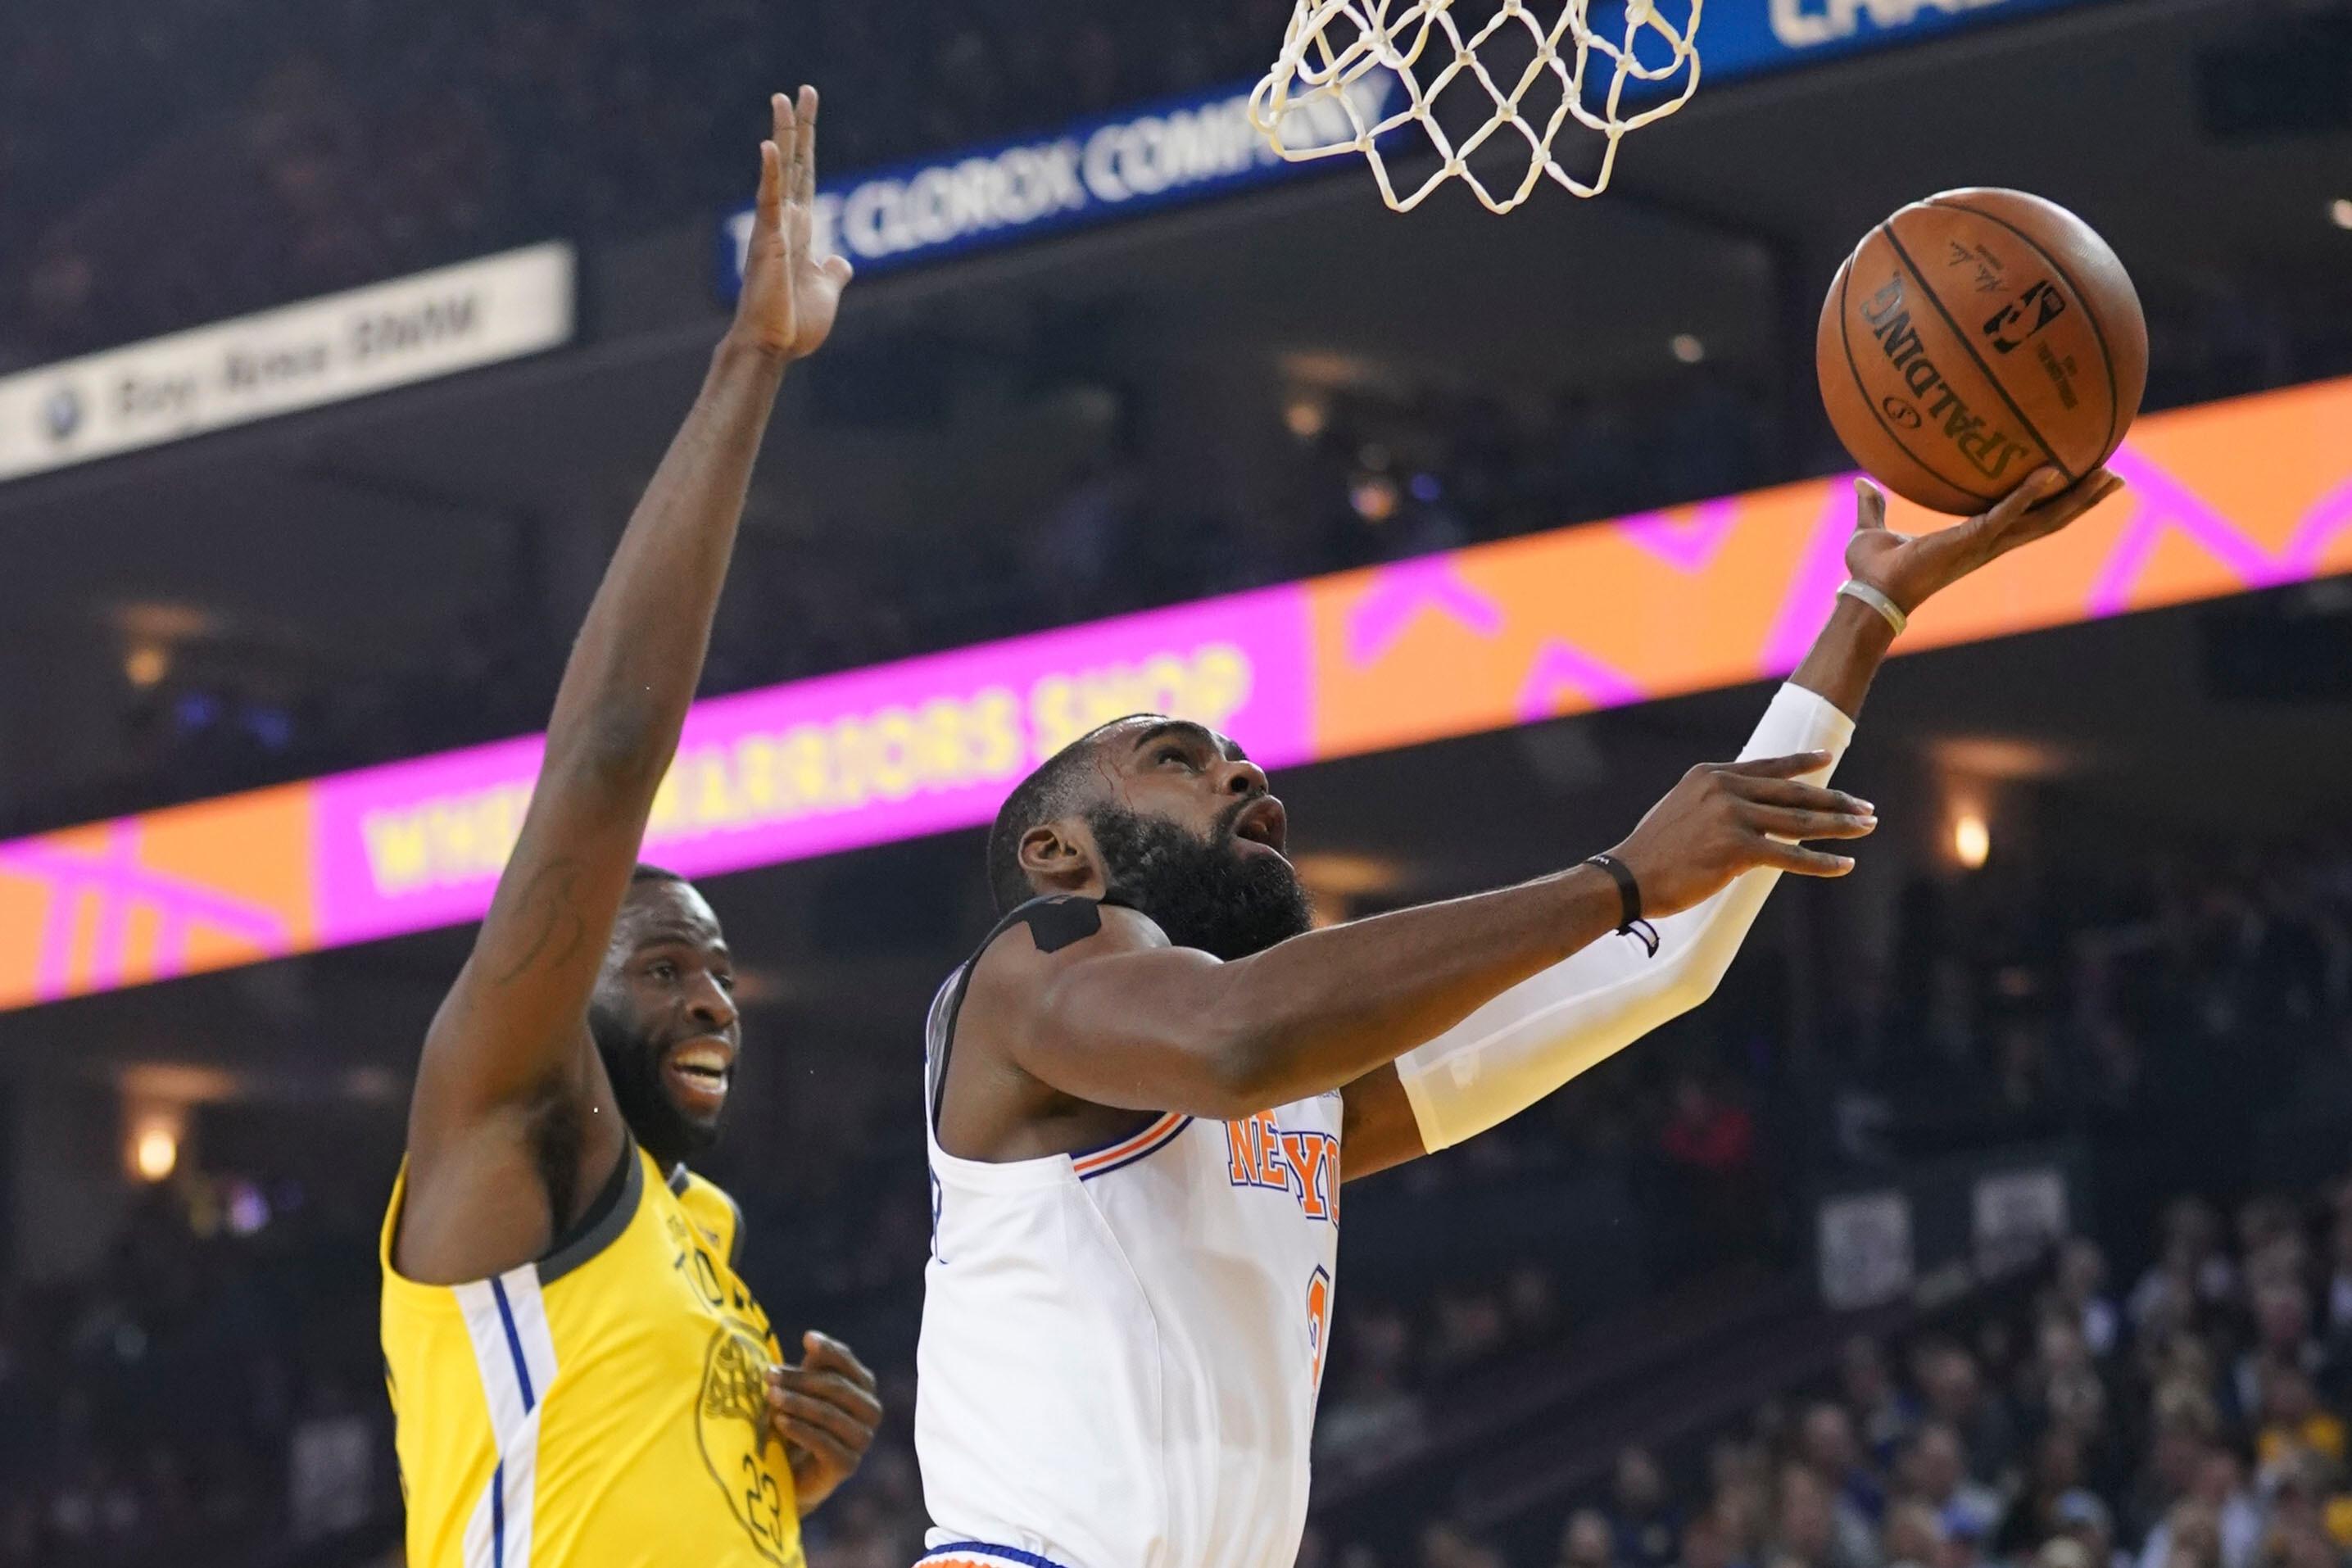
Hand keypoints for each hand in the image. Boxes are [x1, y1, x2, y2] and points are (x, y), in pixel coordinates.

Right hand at [734, 87, 853, 361]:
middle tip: (803, 90)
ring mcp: (774, 228)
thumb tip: (843, 260)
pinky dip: (770, 175)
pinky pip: (770, 202)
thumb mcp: (826, 291)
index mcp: (801, 228)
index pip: (805, 175)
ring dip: (782, 135)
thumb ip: (833, 272)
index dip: (808, 142)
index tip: (809, 109)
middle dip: (799, 127)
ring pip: (779, 172)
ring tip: (782, 99)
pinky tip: (770, 147)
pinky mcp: (768, 242)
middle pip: (793, 163)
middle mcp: (785, 221)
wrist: (773, 348)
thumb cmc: (793, 324)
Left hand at [767, 1330, 880, 1516]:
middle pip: (836, 1388)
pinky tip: (780, 1421)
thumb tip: (811, 1339)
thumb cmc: (798, 1420)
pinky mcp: (848, 1465)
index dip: (829, 1349)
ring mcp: (862, 1440)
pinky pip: (824, 1442)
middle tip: (769, 1375)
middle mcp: (870, 1411)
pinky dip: (800, 1429)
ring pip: (829, 1414)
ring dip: (797, 1403)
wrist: (791, 1473)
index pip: (848, 1362)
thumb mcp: (803, 1389)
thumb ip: (811, 1366)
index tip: (806, 1339)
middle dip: (800, 1379)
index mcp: (863, 1386)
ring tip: (770, 1396)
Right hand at [1606, 753, 1877, 917]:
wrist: (1628, 877)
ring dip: (1839, 825)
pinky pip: (1790, 855)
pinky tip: (1844, 864)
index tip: (1827, 759)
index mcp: (1711, 775)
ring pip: (1799, 820)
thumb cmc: (1652, 852)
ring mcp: (1731, 816)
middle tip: (1866, 806)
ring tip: (1866, 827)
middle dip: (1835, 800)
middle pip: (1793, 792)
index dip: (1801, 763)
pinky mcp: (1736, 848)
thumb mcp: (1682, 810)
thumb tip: (1743, 808)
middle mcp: (1724, 789)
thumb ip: (1713, 801)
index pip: (1767, 767)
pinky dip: (1821, 862)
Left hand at [1848, 465, 2126, 614]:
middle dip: (2082, 500)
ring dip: (2075, 498)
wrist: (1868, 595)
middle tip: (2113, 475)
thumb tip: (1863, 484)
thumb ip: (1873, 508)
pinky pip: (2006, 514)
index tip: (2073, 478)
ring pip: (2042, 520)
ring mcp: (1985, 544)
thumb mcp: (1873, 531)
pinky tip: (2050, 470)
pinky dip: (2027, 493)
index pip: (2024, 518)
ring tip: (2108, 474)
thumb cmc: (1871, 571)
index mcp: (1975, 538)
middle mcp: (1990, 543)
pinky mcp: (1972, 541)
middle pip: (2049, 519)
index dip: (2050, 500)